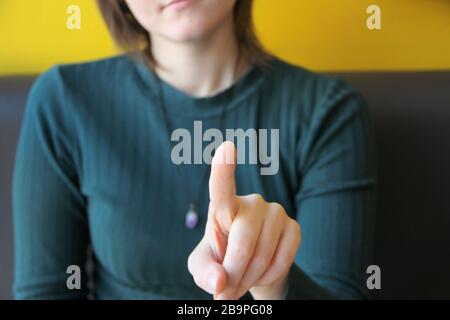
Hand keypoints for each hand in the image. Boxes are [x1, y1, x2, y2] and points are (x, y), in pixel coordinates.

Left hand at [188, 141, 301, 299]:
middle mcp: (251, 203)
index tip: (227, 147)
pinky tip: (263, 271)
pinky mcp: (294, 227)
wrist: (250, 266)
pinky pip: (283, 259)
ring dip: (250, 279)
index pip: (221, 186)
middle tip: (225, 293)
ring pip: (263, 255)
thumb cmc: (221, 259)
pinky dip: (270, 275)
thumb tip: (220, 281)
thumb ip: (204, 273)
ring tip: (242, 280)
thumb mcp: (203, 267)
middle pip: (242, 243)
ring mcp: (275, 213)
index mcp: (222, 207)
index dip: (224, 168)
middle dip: (234, 274)